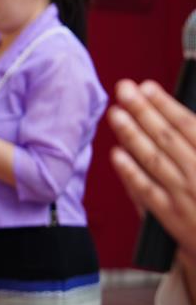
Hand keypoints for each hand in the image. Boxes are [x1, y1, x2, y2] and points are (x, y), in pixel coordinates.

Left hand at [107, 79, 195, 263]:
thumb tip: (171, 115)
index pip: (189, 125)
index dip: (165, 104)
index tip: (147, 87)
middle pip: (167, 138)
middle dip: (143, 111)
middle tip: (123, 90)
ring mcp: (184, 197)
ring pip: (154, 160)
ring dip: (132, 135)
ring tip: (116, 114)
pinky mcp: (170, 217)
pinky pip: (146, 191)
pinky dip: (130, 172)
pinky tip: (117, 154)